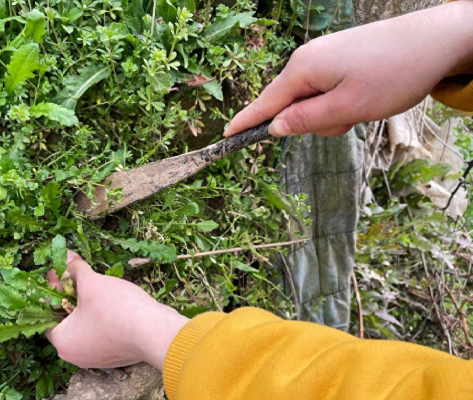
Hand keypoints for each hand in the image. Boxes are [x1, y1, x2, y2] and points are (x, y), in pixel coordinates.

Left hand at [45, 251, 188, 369]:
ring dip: (88, 304)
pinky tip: (111, 298)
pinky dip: (103, 315)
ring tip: (94, 282)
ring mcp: (98, 357)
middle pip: (66, 319)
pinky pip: (103, 332)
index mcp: (63, 343)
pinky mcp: (117, 354)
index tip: (59, 270)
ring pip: (86, 326)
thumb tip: (64, 256)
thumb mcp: (91, 283)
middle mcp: (77, 355)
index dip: (52, 288)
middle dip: (71, 294)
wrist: (156, 332)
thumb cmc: (117, 310)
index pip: (47, 313)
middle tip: (76, 273)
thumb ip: (74, 270)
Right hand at [224, 1, 472, 137]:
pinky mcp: (338, 59)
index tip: (226, 137)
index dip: (247, 123)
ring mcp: (323, 57)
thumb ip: (306, 121)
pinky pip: (326, 90)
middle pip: (291, 106)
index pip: (265, 103)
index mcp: (303, 70)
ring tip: (362, 104)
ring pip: (312, 101)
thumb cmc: (393, 73)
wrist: (436, 40)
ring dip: (332, 114)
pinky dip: (340, 102)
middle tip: (348, 118)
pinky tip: (364, 96)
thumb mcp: (347, 107)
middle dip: (314, 122)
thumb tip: (274, 128)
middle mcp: (307, 60)